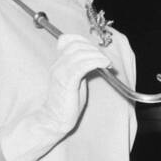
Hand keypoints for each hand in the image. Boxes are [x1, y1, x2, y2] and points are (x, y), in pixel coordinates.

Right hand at [0, 35, 110, 160]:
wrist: (54, 120)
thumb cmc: (66, 104)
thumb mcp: (75, 81)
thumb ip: (81, 69)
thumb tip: (94, 60)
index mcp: (59, 63)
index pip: (67, 40)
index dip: (84, 41)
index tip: (97, 51)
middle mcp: (58, 65)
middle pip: (76, 45)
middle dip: (93, 49)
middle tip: (104, 59)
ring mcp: (60, 72)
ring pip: (79, 53)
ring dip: (97, 55)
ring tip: (106, 63)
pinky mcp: (66, 81)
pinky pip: (82, 65)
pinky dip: (95, 62)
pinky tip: (103, 65)